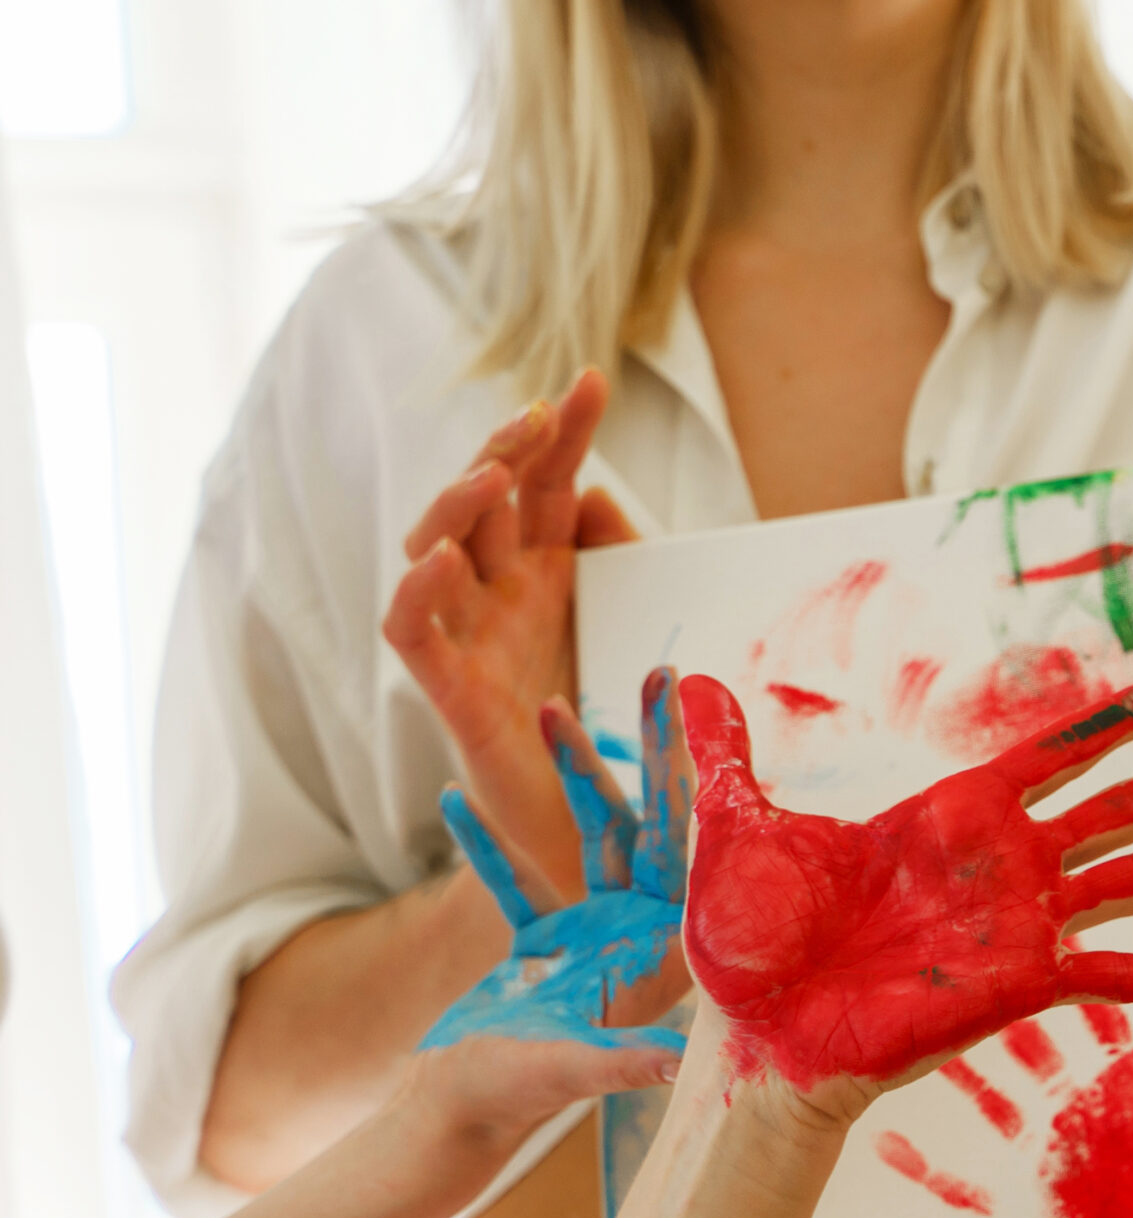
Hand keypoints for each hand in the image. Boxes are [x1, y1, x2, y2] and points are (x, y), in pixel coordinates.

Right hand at [382, 367, 640, 902]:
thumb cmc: (611, 731)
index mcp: (548, 576)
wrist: (595, 837)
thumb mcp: (634, 628)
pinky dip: (416, 594)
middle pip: (486, 505)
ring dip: (456, 508)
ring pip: (435, 553)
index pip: (546, 486)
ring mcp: (471, 643)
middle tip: (537, 415)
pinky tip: (437, 560)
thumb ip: (621, 560)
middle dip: (504, 451)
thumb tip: (594, 493)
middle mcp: (501, 599)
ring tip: (488, 476)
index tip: (593, 380)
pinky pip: (413, 636)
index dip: (562, 433)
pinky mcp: (453, 698)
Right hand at [416, 669, 694, 1155]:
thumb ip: (621, 1060)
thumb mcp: (571, 1069)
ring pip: (587, 836)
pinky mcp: (542, 942)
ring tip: (550, 704)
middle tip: (661, 672)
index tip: (704, 722)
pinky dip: (487, 843)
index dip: (697, 789)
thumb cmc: (513, 1098)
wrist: (455, 1120)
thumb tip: (675, 1061)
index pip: (689, 856)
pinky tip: (455, 797)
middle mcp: (637, 936)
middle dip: (651, 752)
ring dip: (568, 772)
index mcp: (657, 955)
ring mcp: (591, 934)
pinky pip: (518, 878)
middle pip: (650, 827)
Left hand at [679, 675, 1132, 1123]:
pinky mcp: (1019, 984)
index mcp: (952, 818)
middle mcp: (1003, 866)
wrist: (749, 1038)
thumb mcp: (735, 826)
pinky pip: (1111, 974)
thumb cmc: (746, 943)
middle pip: (1118, 806)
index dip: (1115, 723)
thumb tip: (688, 680)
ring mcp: (1020, 925)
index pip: (1053, 756)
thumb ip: (726, 752)